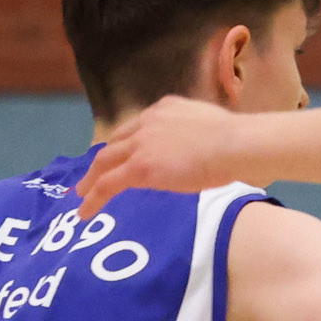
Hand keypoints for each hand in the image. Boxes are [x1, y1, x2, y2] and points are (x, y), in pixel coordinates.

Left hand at [74, 96, 255, 215]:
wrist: (237, 144)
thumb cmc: (239, 142)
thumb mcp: (212, 129)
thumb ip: (197, 137)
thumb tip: (202, 153)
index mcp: (167, 109)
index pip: (138, 127)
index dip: (127, 143)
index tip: (123, 155)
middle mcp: (149, 120)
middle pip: (116, 141)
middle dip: (103, 159)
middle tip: (92, 175)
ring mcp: (142, 143)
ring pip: (105, 161)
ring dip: (91, 178)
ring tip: (81, 194)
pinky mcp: (140, 166)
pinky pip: (109, 183)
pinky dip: (94, 197)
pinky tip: (86, 211)